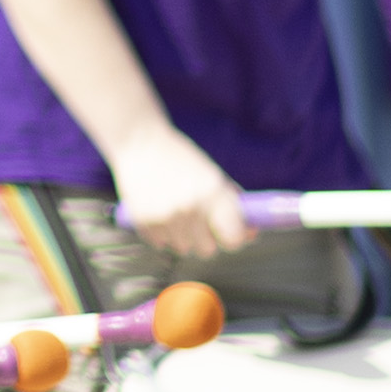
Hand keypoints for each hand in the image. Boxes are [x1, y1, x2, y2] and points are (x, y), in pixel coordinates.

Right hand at [101, 123, 249, 257]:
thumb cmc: (179, 157)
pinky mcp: (145, 221)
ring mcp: (166, 216)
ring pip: (183, 248)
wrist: (140, 142)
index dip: (234, 239)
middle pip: (207, 249)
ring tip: (174, 211)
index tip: (229, 234)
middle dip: (205, 238)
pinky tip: (159, 210)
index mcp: (212, 193)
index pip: (233, 237)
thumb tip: (251, 232)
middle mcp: (191, 208)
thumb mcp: (211, 174)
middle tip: (198, 220)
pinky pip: (161, 243)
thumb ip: (232, 203)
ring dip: (181, 236)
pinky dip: (162, 233)